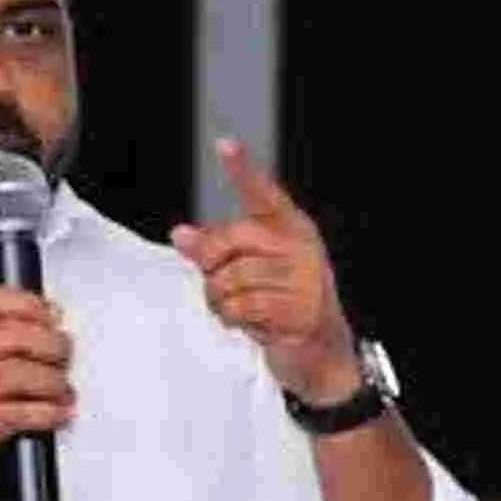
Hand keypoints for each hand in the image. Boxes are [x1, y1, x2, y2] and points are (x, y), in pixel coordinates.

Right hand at [0, 286, 74, 500]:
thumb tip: (28, 335)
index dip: (26, 301)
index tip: (50, 312)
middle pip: (14, 333)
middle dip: (51, 342)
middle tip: (64, 351)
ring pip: (22, 372)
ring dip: (53, 381)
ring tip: (62, 388)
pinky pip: (21, 412)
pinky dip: (48, 413)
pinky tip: (56, 413)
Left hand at [170, 138, 358, 404]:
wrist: (321, 356)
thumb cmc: (283, 307)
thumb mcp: (247, 274)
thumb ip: (214, 252)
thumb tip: (180, 234)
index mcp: (290, 229)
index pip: (263, 193)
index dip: (242, 169)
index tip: (224, 144)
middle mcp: (301, 247)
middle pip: (233, 238)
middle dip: (212, 265)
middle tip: (220, 284)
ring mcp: (305, 279)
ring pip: (231, 278)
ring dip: (221, 300)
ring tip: (240, 310)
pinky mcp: (301, 311)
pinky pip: (243, 307)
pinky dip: (235, 320)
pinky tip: (253, 324)